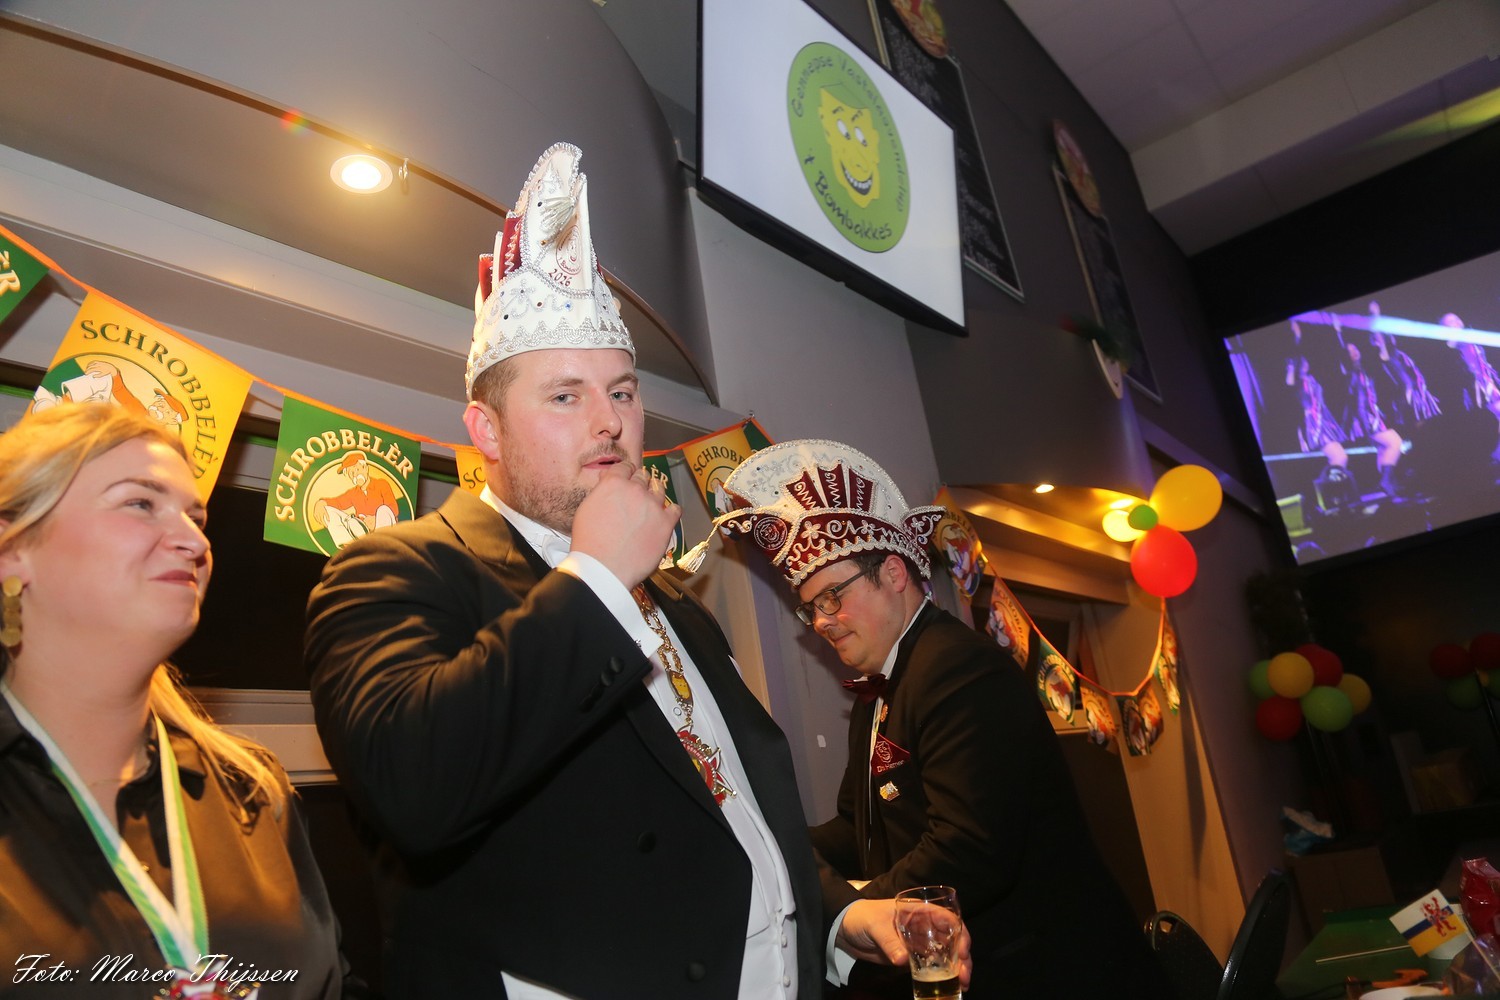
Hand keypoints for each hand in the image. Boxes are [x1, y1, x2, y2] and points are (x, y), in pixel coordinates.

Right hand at [571, 462, 679, 588]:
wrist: (605, 568)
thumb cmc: (590, 542)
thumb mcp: (586, 509)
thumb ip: (600, 490)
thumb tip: (607, 479)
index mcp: (614, 483)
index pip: (625, 467)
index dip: (626, 473)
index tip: (626, 479)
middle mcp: (636, 489)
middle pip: (643, 477)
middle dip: (639, 483)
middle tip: (635, 496)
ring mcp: (653, 505)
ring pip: (659, 489)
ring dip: (654, 494)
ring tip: (649, 505)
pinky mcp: (666, 523)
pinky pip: (675, 509)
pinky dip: (671, 511)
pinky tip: (666, 515)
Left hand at [836, 899, 972, 990]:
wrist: (844, 929)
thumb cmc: (862, 917)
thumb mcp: (875, 926)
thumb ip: (889, 942)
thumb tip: (903, 960)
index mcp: (919, 911)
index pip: (947, 918)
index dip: (960, 933)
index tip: (963, 952)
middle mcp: (924, 926)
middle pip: (952, 938)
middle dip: (963, 956)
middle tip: (965, 975)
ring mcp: (919, 942)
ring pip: (945, 954)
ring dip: (956, 968)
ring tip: (962, 984)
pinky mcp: (912, 957)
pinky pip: (931, 966)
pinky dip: (942, 976)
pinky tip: (950, 986)